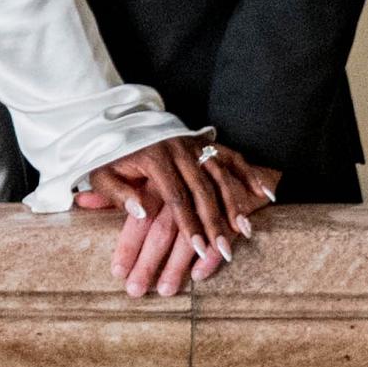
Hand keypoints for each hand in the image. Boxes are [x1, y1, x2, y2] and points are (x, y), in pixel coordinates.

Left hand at [80, 136, 276, 300]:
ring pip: (221, 177)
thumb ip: (117, 193)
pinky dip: (249, 175)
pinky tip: (266, 195)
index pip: (174, 196)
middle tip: (222, 250)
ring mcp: (195, 145)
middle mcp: (178, 149)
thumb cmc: (110, 154)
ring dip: (234, 204)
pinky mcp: (207, 142)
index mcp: (152, 156)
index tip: (197, 247)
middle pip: (202, 190)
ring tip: (245, 231)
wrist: (119, 116)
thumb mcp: (101, 171)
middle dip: (214, 222)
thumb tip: (140, 212)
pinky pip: (233, 158)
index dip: (187, 223)